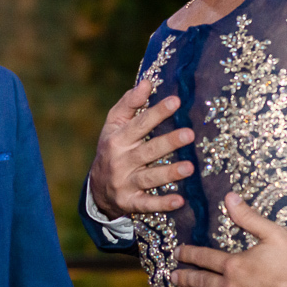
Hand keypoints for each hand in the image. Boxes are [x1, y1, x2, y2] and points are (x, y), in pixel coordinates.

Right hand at [89, 79, 194, 218]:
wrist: (97, 188)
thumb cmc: (112, 148)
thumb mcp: (114, 125)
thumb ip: (130, 104)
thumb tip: (147, 82)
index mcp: (117, 139)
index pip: (139, 124)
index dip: (157, 112)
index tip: (176, 101)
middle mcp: (120, 161)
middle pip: (146, 151)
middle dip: (168, 142)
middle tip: (190, 134)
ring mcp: (124, 183)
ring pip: (148, 178)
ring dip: (169, 173)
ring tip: (190, 167)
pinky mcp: (129, 203)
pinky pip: (146, 204)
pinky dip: (162, 203)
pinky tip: (179, 201)